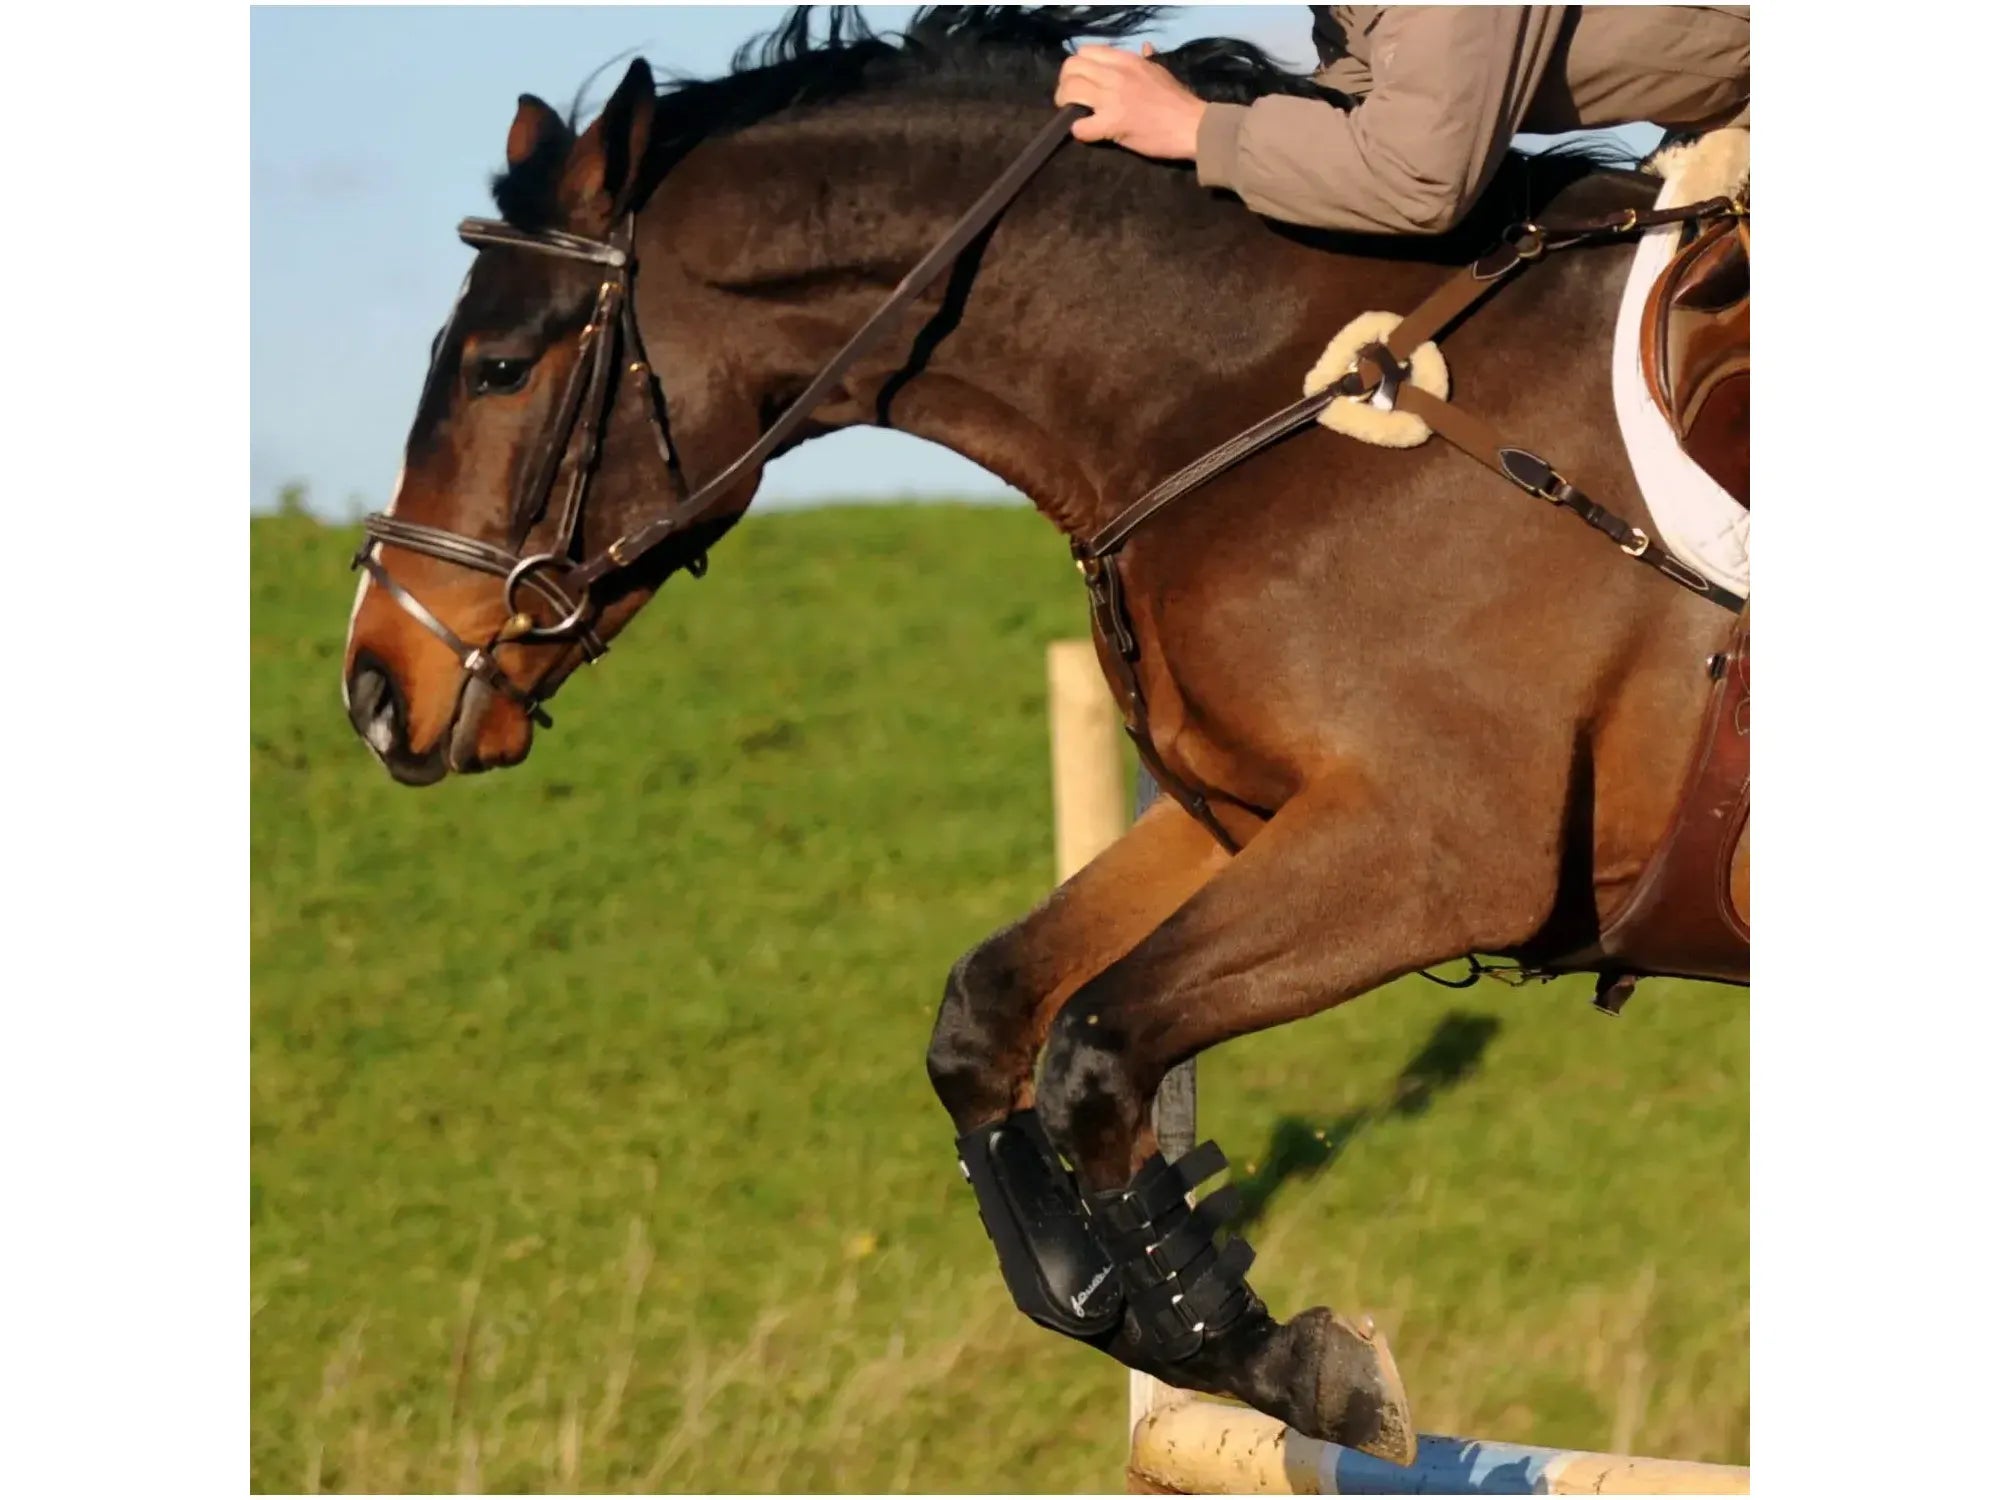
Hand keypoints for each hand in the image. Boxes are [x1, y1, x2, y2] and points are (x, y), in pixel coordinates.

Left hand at [1054, 43, 1206, 160]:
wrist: (1193, 125)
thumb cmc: (1178, 100)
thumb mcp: (1160, 70)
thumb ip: (1147, 59)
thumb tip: (1145, 47)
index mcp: (1126, 60)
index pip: (1085, 51)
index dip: (1077, 66)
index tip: (1081, 80)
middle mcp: (1115, 74)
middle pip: (1072, 68)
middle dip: (1064, 84)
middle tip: (1069, 99)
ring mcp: (1113, 99)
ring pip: (1071, 91)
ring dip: (1065, 104)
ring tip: (1072, 114)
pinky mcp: (1113, 124)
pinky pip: (1081, 126)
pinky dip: (1079, 131)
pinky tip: (1086, 132)